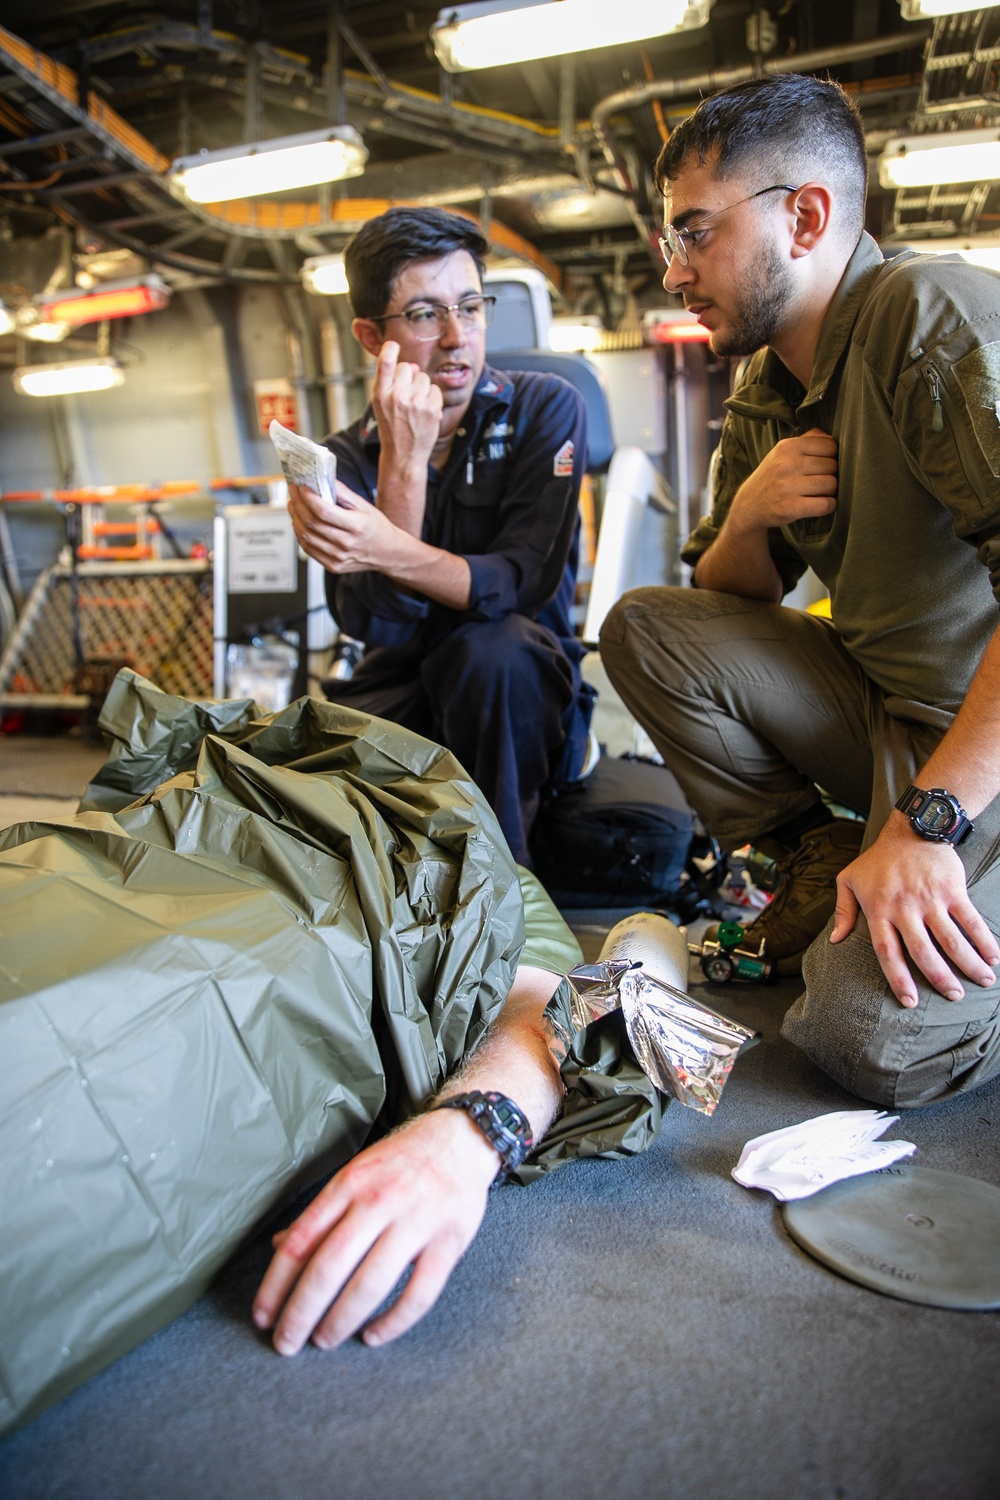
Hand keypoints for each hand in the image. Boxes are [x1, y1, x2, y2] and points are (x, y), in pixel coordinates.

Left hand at [252, 1109, 499, 1354]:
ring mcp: (416, 1221)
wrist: (459, 1139)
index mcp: (349, 1183)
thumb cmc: (400, 1162)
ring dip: (340, 1321)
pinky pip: (419, 1294)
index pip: (302, 1240)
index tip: (262, 1316)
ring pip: (370, 1284)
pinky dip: (393, 1323)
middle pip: (329, 1266)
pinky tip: (373, 1335)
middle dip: (301, 1313)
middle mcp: (379, 1201)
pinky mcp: (448, 1242)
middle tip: (286, 1343)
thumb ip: (320, 1214)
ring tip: (324, 1340)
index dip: (276, 1284)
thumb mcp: (354, 1175)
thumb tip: (280, 1248)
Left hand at [288, 479, 400, 574]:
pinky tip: (300, 523)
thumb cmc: (377, 528)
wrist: (389, 553)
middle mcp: (346, 544)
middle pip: (311, 523)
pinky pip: (308, 549)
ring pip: (305, 537)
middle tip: (293, 492)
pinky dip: (300, 534)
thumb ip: (343, 493)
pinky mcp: (333, 565)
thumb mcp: (365, 506)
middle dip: (297, 504)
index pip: (323, 511)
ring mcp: (338, 557)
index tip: (301, 487)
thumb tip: (322, 479)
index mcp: (356, 526)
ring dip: (295, 518)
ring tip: (294, 505)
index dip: (307, 498)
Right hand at [371, 341, 442, 472]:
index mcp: (380, 394)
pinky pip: (435, 389)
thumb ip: (393, 383)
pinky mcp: (431, 409)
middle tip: (406, 397)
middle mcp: (397, 396)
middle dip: (409, 377)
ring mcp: (416, 402)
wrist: (403, 455)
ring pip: (423, 377)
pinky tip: (425, 411)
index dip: (390, 349)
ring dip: (422, 388)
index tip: (393, 345)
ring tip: (416, 406)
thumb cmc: (392, 428)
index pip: (385, 362)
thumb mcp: (382, 405)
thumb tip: (413, 366)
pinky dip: (432, 398)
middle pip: (408, 367)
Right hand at [729, 427, 837, 534]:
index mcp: (787, 447)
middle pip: (832, 466)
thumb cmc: (773, 476)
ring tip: (818, 493)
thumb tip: (833, 437)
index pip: (829, 445)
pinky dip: (829, 506)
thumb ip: (808, 439)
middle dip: (831, 475)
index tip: (822, 465)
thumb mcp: (783, 451)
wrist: (749, 504)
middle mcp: (786, 464)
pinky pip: (826, 504)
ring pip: (831, 485)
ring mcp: (787, 487)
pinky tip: (819, 504)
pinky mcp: (790, 507)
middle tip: (819, 481)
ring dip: (830, 491)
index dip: (832, 456)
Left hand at [830, 816, 999, 1005]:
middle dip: (940, 978)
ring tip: (983, 981)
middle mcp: (905, 908)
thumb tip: (834, 940)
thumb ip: (843, 911)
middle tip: (954, 996)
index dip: (899, 979)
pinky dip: (984, 939)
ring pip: (951, 939)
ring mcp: (930, 899)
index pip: (888, 952)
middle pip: (923, 951)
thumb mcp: (849, 880)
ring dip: (968, 963)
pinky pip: (970, 920)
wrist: (911, 829)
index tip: (910, 1001)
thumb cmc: (878, 859)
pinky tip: (993, 956)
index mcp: (879, 911)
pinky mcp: (952, 890)